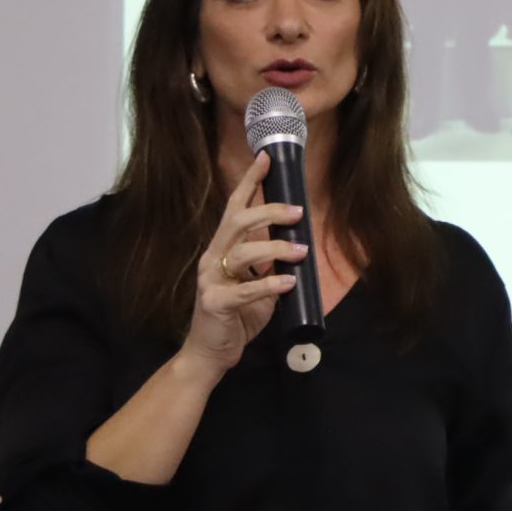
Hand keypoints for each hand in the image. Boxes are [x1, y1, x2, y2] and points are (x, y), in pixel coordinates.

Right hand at [183, 153, 307, 373]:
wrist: (210, 353)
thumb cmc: (236, 315)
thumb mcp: (254, 282)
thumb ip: (268, 263)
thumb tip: (296, 243)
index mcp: (222, 248)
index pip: (234, 207)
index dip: (250, 181)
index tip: (266, 158)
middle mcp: (212, 258)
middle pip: (238, 223)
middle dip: (269, 211)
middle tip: (298, 212)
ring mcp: (211, 280)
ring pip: (242, 253)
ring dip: (276, 248)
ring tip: (301, 251)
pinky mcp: (216, 304)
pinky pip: (246, 290)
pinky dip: (270, 285)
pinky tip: (288, 283)